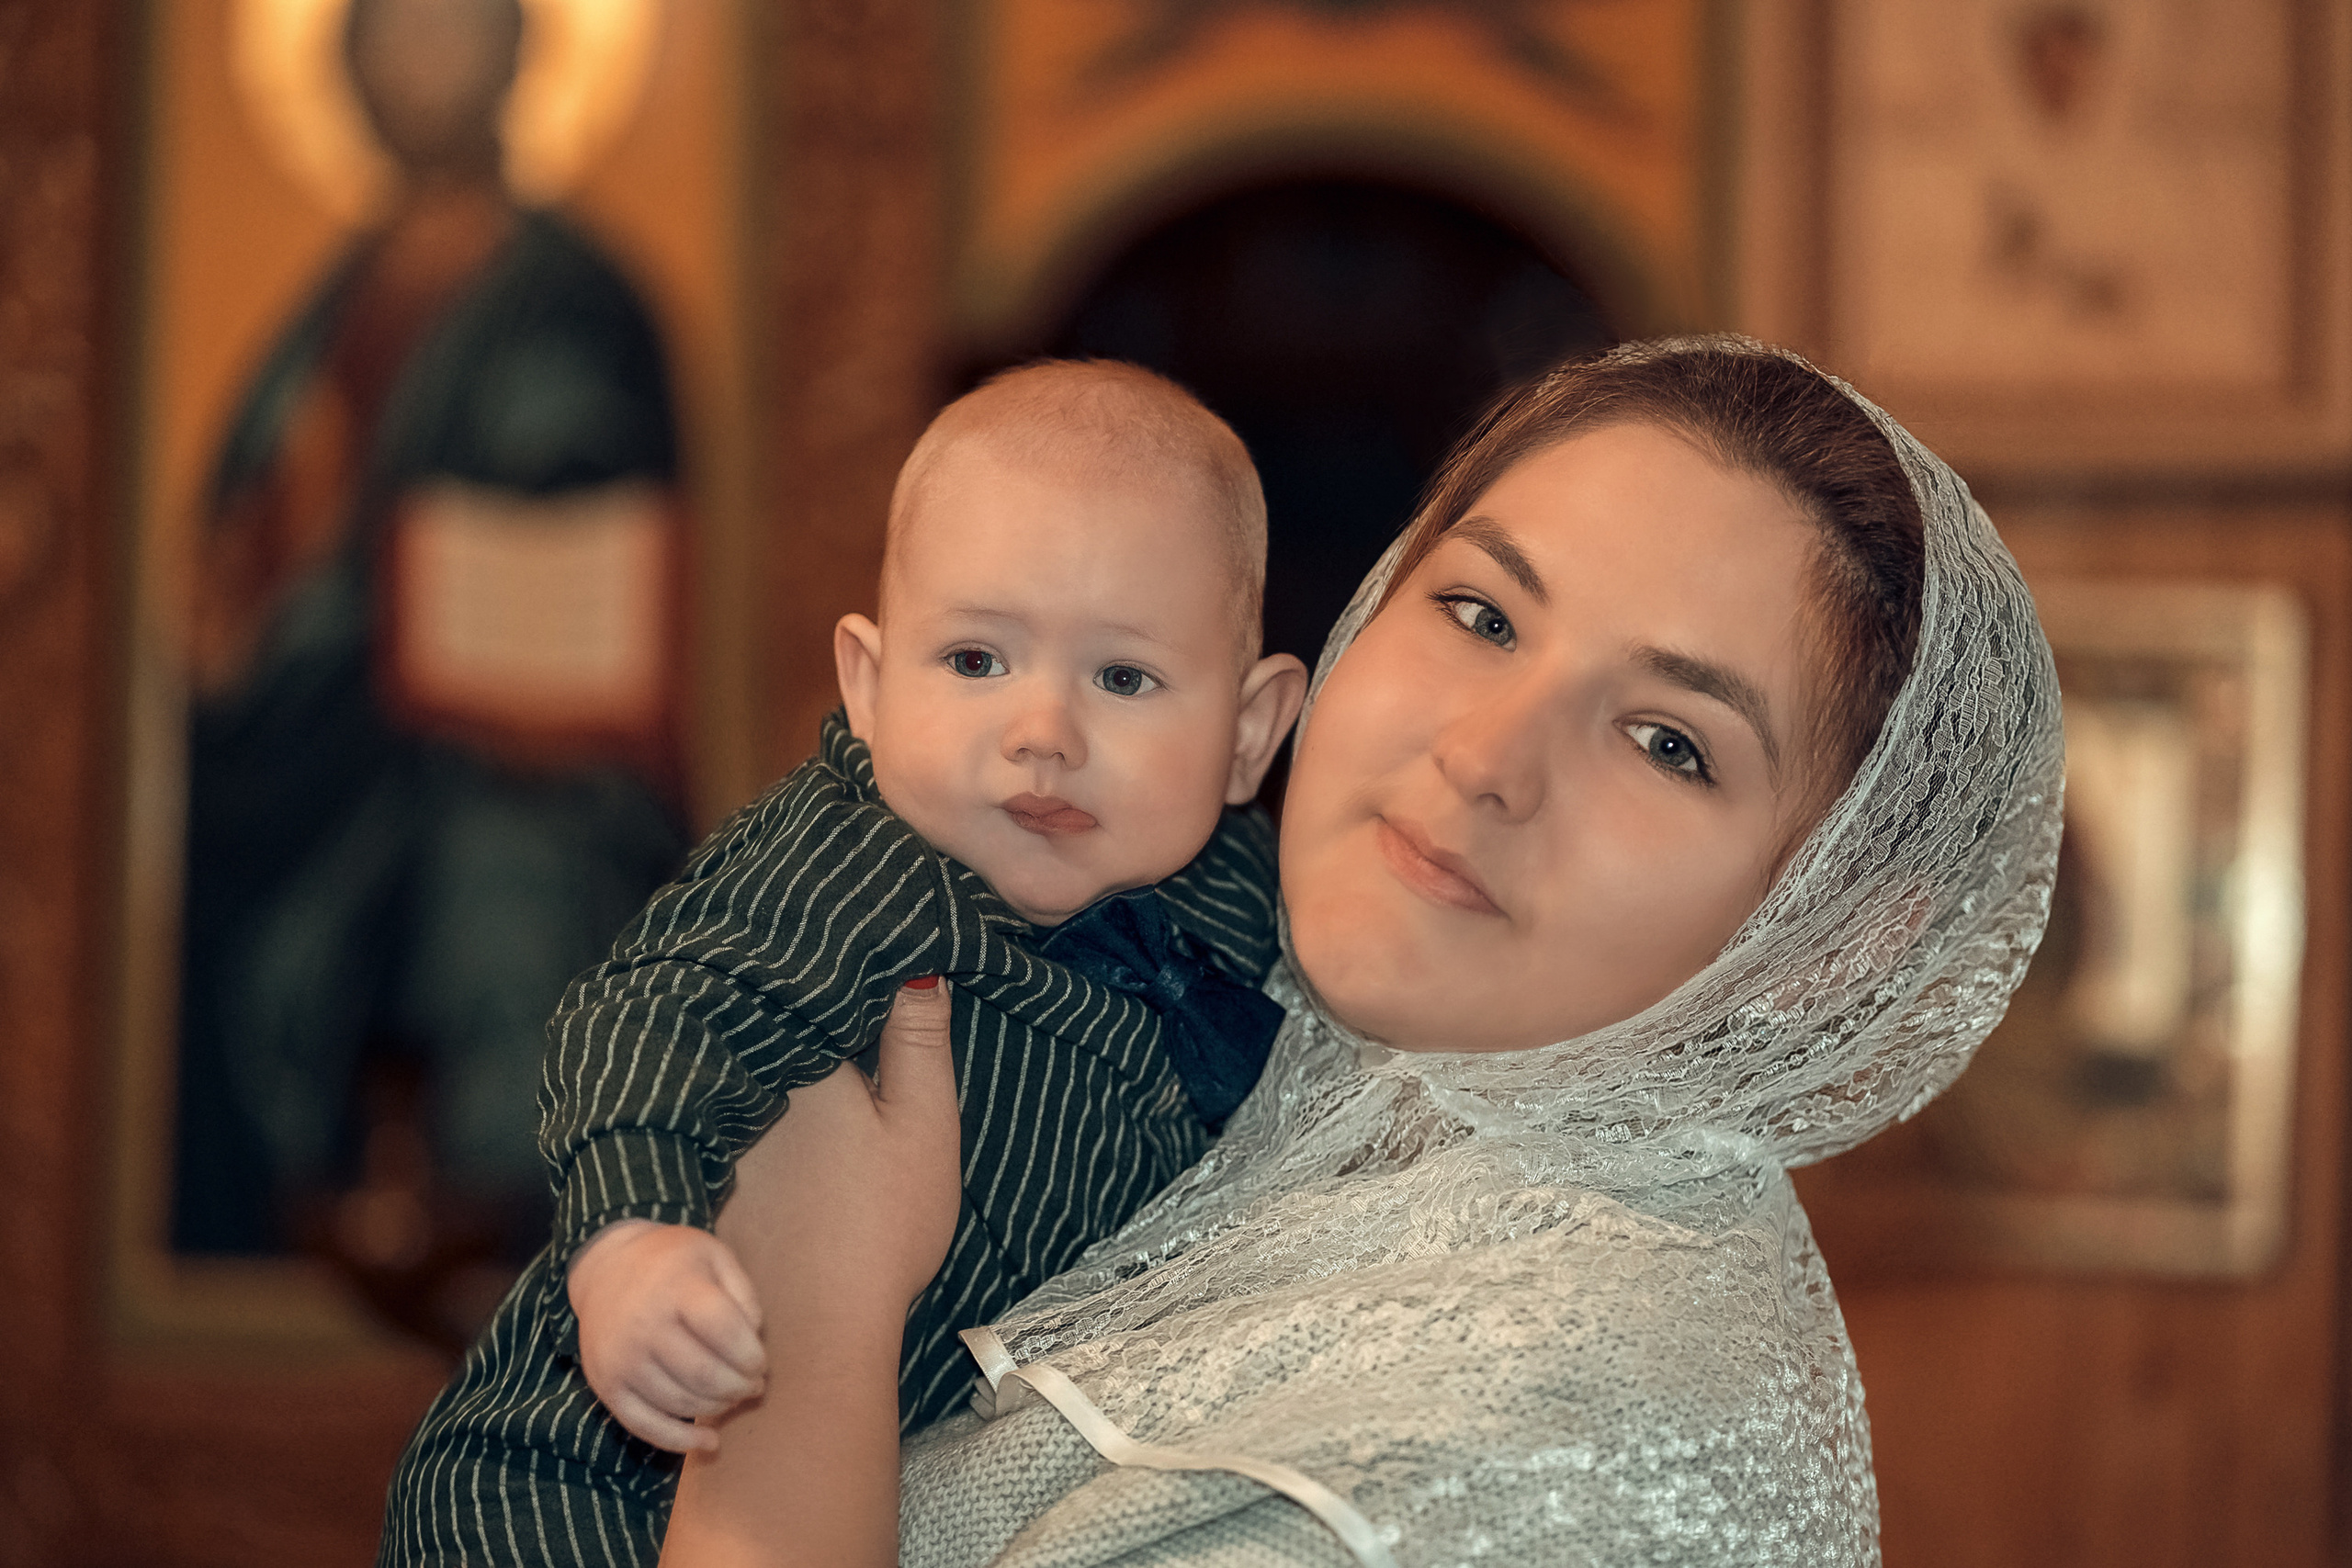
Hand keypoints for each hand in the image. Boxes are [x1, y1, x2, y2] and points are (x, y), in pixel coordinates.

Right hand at [569, 1220, 766, 1453]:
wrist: (605, 1269)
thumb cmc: (673, 1263)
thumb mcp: (716, 1257)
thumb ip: (744, 1297)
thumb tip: (754, 1344)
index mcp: (676, 1287)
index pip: (726, 1333)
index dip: (753, 1356)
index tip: (760, 1362)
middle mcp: (643, 1324)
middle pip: (706, 1375)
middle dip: (741, 1387)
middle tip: (753, 1385)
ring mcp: (620, 1359)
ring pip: (681, 1402)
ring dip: (718, 1408)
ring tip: (732, 1397)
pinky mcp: (606, 1386)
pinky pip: (645, 1426)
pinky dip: (681, 1441)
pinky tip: (709, 1442)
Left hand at [657, 978, 962, 1567]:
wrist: (805, 1337)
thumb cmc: (878, 1233)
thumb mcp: (922, 1130)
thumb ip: (920, 1043)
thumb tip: (917, 962)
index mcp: (803, 1062)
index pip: (803, 979)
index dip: (817, 950)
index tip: (826, 914)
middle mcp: (739, 1081)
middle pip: (752, 1009)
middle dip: (766, 974)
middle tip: (784, 931)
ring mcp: (704, 1124)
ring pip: (719, 1050)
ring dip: (735, 1022)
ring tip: (754, 983)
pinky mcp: (686, 1167)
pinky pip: (694, 1098)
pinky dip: (708, 1077)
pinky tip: (730, 1076)